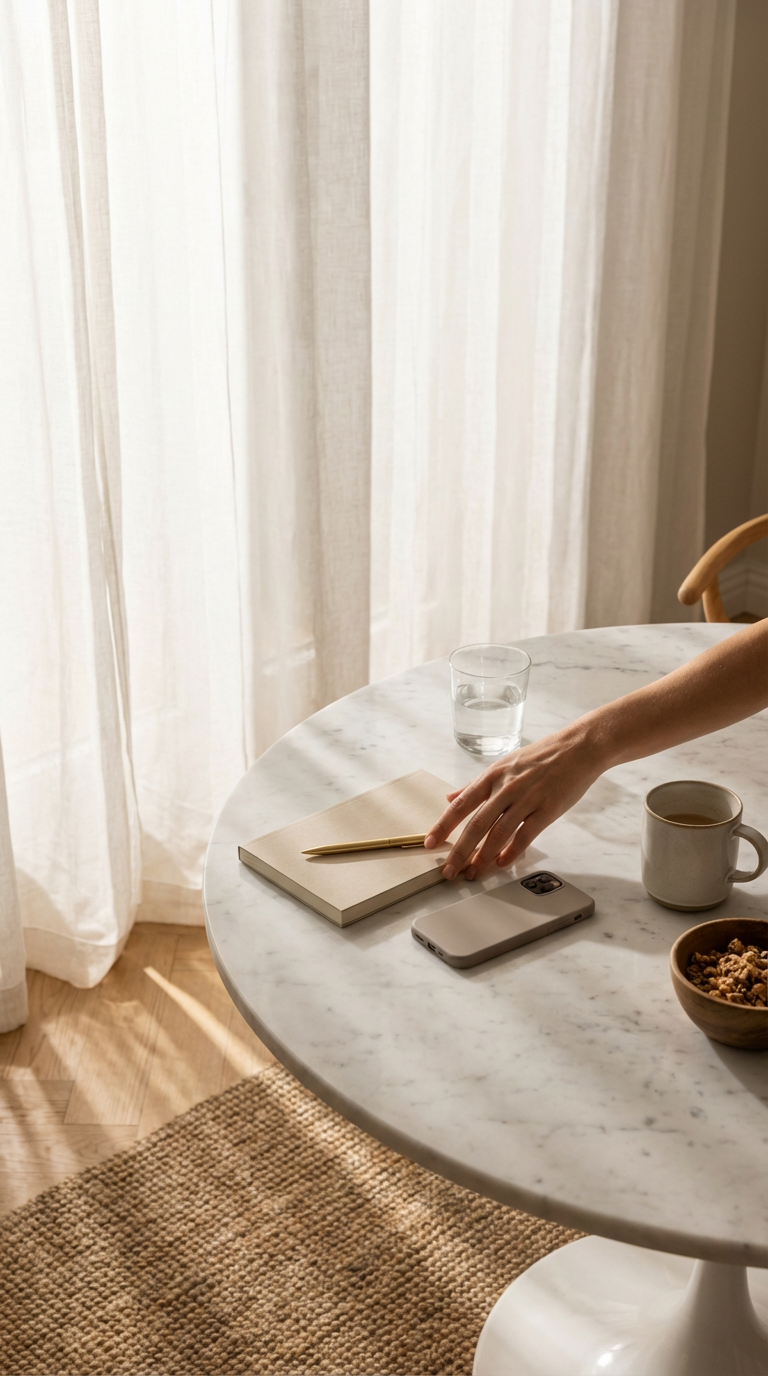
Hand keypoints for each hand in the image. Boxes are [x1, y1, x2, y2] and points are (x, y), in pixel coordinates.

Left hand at [424, 723, 601, 879]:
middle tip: (449, 870)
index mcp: (492, 777)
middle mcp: (505, 788)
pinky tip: (502, 863)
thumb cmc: (540, 757)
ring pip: (499, 832)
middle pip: (476, 824)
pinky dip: (512, 851)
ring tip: (473, 873)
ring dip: (483, 856)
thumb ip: (475, 784)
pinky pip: (526, 834)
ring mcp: (526, 799)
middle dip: (460, 850)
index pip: (461, 804)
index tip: (430, 842)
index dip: (443, 825)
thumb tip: (450, 797)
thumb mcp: (502, 764)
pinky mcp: (547, 809)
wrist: (577, 748)